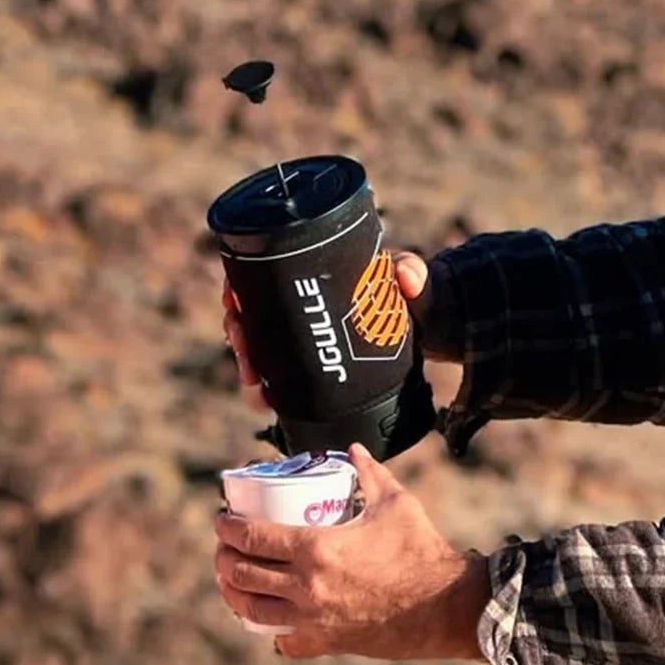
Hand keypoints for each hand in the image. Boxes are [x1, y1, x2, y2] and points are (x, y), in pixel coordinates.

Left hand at [213, 444, 489, 659]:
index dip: (228, 528)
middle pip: (242, 574)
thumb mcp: (395, 502)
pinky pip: (283, 640)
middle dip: (224, 557)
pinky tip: (269, 615)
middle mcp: (306, 587)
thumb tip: (354, 450)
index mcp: (316, 549)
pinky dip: (270, 627)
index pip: (252, 537)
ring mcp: (313, 620)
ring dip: (234, 593)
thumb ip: (370, 473)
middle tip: (225, 546)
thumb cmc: (422, 552)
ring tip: (232, 579)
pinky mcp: (327, 643)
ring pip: (251, 610)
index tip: (222, 519)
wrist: (446, 607)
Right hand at [223, 251, 434, 409]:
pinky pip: (279, 362)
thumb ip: (415, 273)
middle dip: (240, 334)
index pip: (263, 268)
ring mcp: (307, 325)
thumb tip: (404, 277)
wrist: (430, 326)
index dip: (238, 285)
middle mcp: (304, 294)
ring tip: (254, 384)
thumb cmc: (418, 294)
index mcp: (319, 268)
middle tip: (248, 360)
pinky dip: (267, 378)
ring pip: (260, 338)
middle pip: (253, 308)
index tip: (233, 303)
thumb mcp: (416, 280)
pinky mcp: (315, 352)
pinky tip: (264, 396)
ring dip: (248, 359)